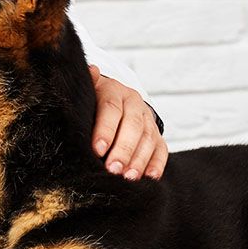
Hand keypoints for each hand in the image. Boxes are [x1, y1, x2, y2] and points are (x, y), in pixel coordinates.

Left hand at [90, 65, 167, 179]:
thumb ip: (87, 85)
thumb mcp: (86, 92)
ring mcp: (148, 120)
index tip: (98, 150)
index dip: (105, 130)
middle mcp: (134, 103)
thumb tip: (91, 70)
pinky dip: (157, 164)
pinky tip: (150, 178)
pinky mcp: (157, 136)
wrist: (113, 100)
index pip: (111, 109)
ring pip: (148, 139)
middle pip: (133, 126)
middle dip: (123, 149)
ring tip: (129, 178)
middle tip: (113, 169)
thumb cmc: (92, 102)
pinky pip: (161, 150)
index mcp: (114, 91)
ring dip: (139, 160)